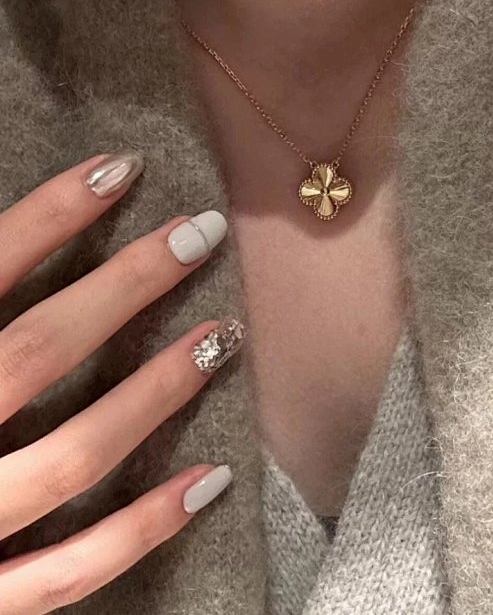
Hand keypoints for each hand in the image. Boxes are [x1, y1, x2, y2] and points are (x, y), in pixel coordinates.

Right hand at [0, 152, 243, 613]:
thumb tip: (17, 238)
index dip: (51, 213)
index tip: (120, 168)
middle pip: (38, 351)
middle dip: (129, 284)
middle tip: (201, 232)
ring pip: (72, 456)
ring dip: (156, 392)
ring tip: (223, 335)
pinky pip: (72, 572)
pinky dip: (145, 528)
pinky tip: (212, 477)